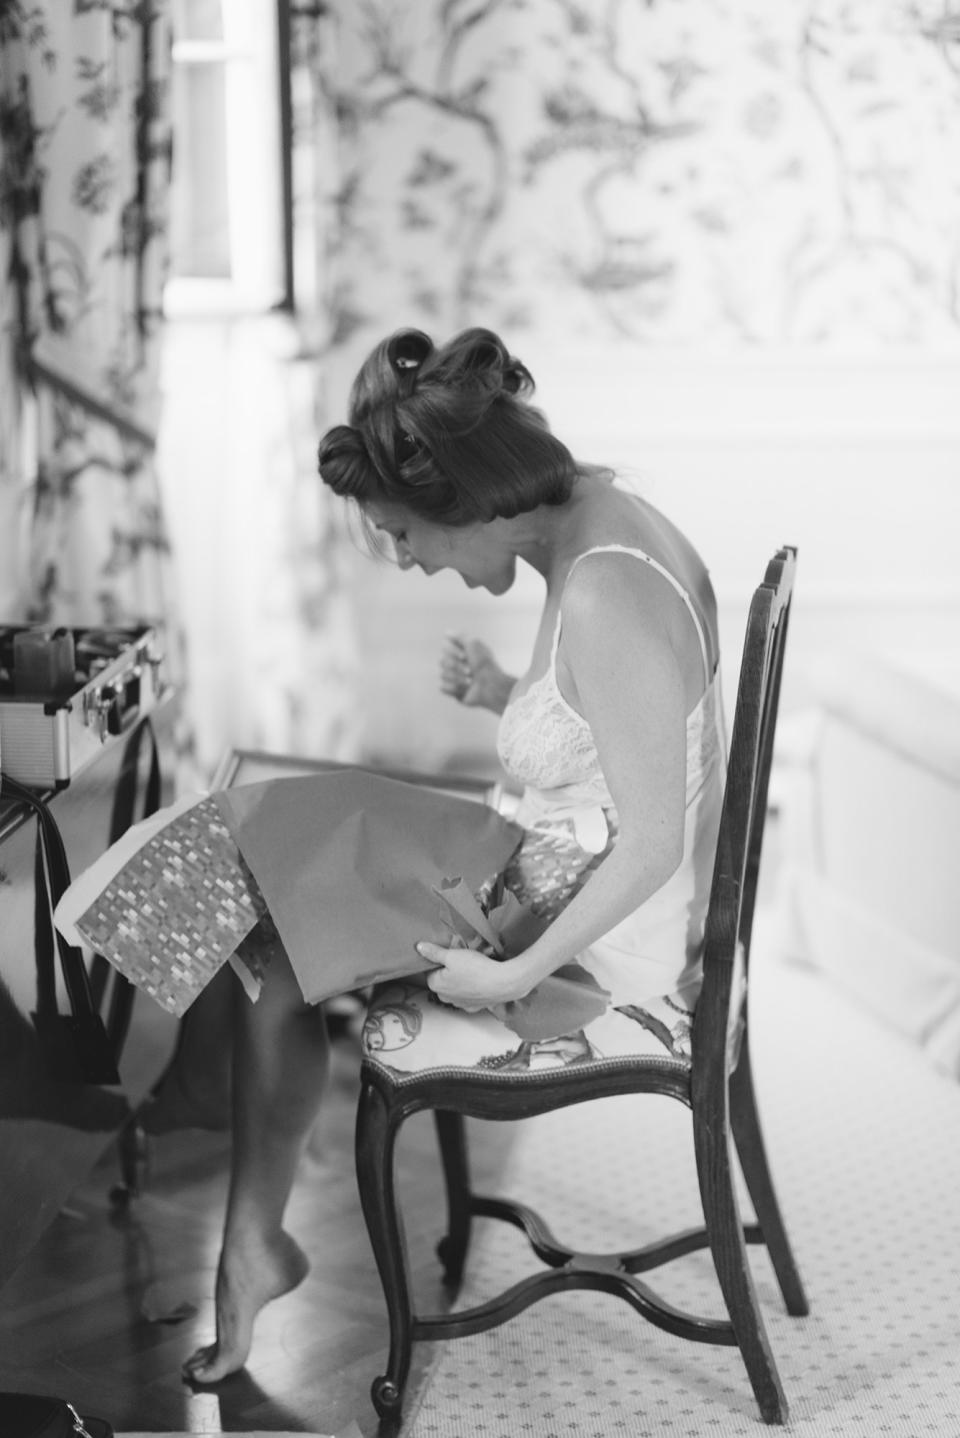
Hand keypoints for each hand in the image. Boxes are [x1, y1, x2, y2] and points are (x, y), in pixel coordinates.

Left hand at [417, 942, 531, 1011]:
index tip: (451, 955)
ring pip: (457, 988)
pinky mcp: (475, 1007)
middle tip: (464, 960)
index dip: (441, 961)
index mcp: (436, 985)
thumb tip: (419, 948)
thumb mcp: (453, 955)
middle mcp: (445, 998)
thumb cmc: (476, 968)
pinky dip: (473, 988)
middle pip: (443, 980)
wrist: (503, 983)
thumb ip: (434, 952)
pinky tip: (481, 980)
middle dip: (451, 971)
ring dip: (462, 980)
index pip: (431, 971)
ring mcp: (460, 1005)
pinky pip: (469, 995)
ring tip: (474, 968)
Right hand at [438, 634, 513, 713]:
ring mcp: (456, 679)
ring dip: (457, 678)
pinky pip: (443, 687)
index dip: (453, 653)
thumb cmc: (484, 664)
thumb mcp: (474, 644)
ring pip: (443, 674)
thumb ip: (460, 636)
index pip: (445, 649)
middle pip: (442, 662)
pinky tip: (465, 689)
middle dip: (456, 666)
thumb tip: (446, 632)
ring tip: (470, 682)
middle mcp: (458, 665)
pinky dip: (454, 687)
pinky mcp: (454, 692)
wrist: (491, 686)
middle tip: (470, 671)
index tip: (465, 656)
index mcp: (463, 654)